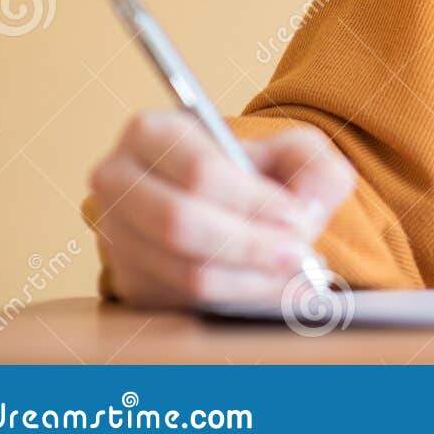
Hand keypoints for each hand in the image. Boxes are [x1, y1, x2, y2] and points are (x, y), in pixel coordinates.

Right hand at [86, 109, 356, 307]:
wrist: (235, 203)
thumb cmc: (261, 170)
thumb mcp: (298, 152)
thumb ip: (316, 169)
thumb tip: (305, 212)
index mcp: (152, 132)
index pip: (199, 171)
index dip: (253, 200)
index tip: (297, 217)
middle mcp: (118, 182)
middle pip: (179, 223)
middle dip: (249, 244)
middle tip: (298, 255)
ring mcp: (117, 236)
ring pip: (183, 270)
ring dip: (248, 278)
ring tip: (294, 272)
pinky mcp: (130, 281)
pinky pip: (183, 301)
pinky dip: (236, 299)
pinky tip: (272, 287)